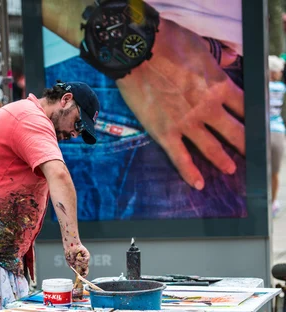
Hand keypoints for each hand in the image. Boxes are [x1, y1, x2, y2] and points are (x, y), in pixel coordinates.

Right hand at [64, 242, 89, 276]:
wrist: (70, 246)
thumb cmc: (69, 254)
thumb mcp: (70, 263)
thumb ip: (74, 268)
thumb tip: (77, 273)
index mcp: (79, 266)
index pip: (82, 273)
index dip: (83, 277)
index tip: (82, 280)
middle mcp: (83, 264)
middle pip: (86, 271)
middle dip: (84, 273)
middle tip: (83, 275)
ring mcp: (85, 260)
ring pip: (85, 265)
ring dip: (80, 263)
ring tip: (76, 259)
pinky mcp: (87, 256)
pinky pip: (86, 260)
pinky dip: (81, 259)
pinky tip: (78, 256)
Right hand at [116, 18, 244, 189]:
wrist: (139, 52)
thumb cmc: (169, 44)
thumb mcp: (201, 46)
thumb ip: (218, 57)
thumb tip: (231, 57)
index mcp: (219, 86)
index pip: (244, 106)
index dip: (251, 117)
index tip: (254, 125)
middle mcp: (207, 108)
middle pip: (234, 131)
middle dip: (244, 144)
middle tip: (250, 154)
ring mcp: (187, 124)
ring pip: (211, 148)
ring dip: (223, 160)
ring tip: (231, 169)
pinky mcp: (166, 133)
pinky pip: (180, 158)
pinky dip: (190, 173)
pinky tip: (198, 184)